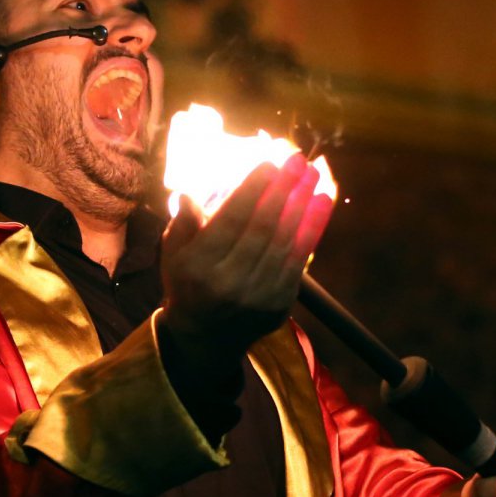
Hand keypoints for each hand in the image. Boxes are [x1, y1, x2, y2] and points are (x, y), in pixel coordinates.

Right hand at [160, 157, 333, 363]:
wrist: (205, 337)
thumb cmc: (188, 284)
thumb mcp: (173, 254)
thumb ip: (183, 223)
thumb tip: (189, 193)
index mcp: (199, 267)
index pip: (231, 220)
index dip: (253, 189)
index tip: (269, 162)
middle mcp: (229, 282)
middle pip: (262, 228)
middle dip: (283, 189)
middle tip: (297, 159)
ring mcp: (258, 296)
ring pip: (284, 242)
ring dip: (303, 203)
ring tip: (313, 173)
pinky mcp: (280, 303)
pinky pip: (299, 259)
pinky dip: (313, 228)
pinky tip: (322, 201)